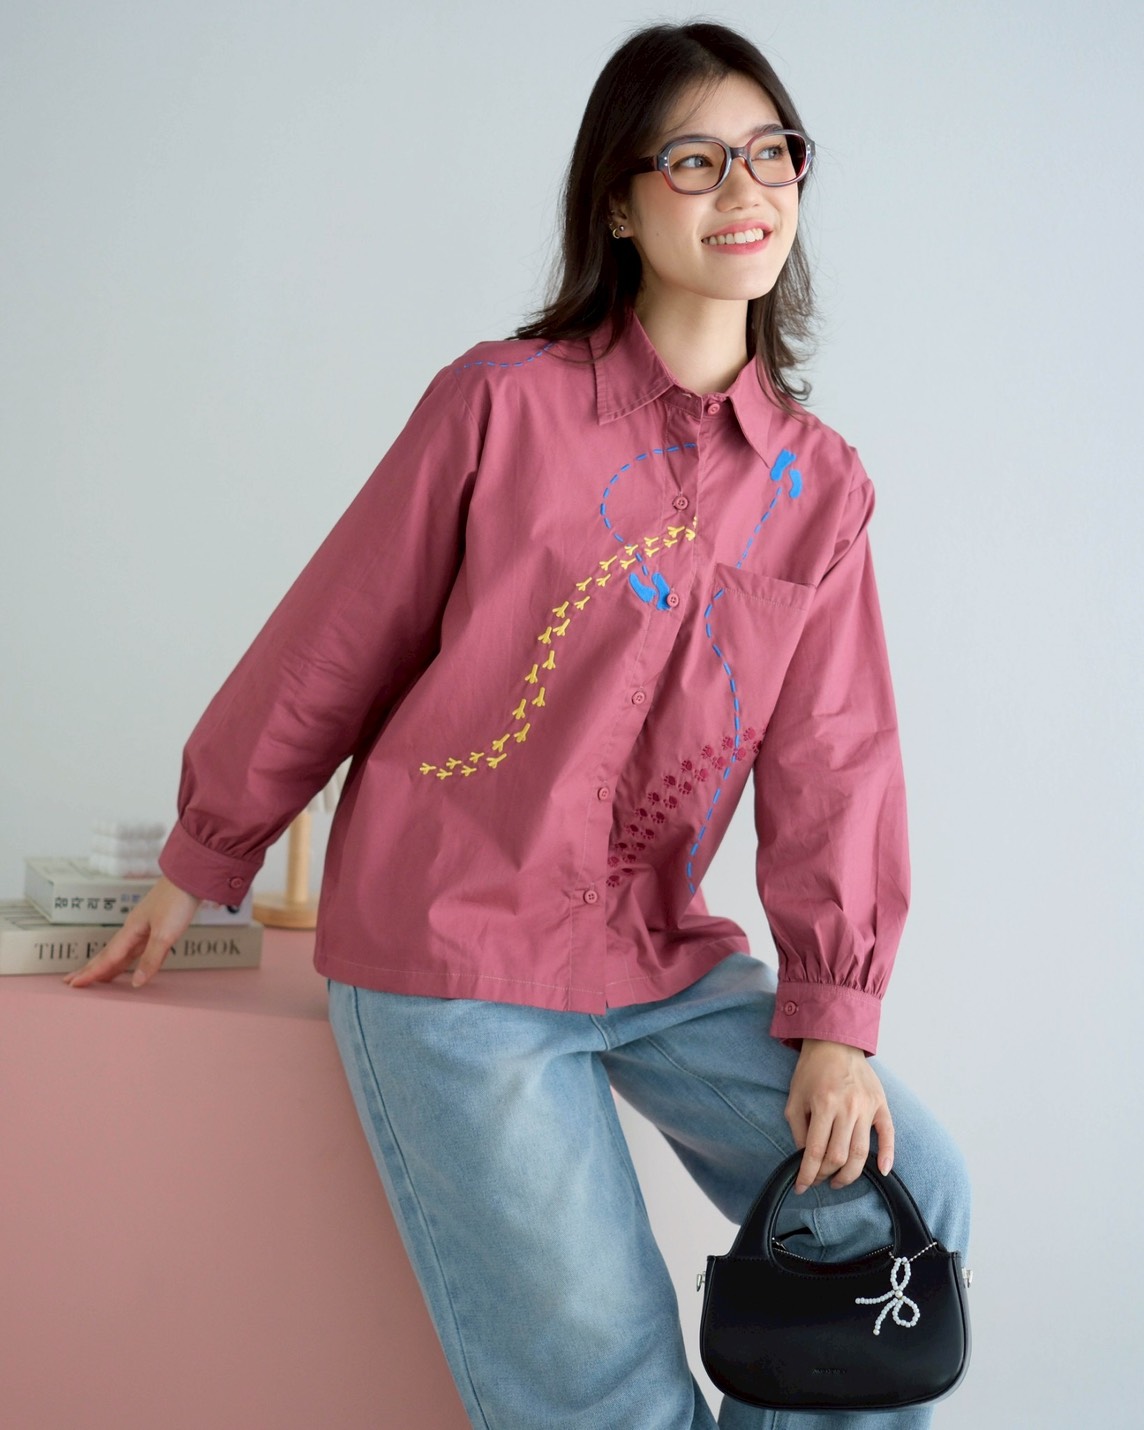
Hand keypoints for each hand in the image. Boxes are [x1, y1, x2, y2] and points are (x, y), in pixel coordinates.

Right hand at [62, 875, 202, 988]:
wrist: (190, 877)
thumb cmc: (177, 901)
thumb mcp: (165, 934)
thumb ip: (151, 959)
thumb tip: (136, 983)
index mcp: (131, 930)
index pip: (108, 957)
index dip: (92, 972)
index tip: (74, 984)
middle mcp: (133, 929)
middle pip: (108, 953)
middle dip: (91, 968)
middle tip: (72, 981)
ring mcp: (144, 927)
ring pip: (122, 951)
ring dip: (108, 965)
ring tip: (96, 977)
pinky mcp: (156, 926)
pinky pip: (137, 948)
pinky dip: (128, 959)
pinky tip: (129, 963)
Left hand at [785, 1038, 893, 1193]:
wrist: (835, 1042)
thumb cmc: (812, 1071)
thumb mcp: (795, 1098)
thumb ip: (798, 1130)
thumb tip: (804, 1158)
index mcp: (823, 1105)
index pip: (815, 1151)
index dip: (807, 1174)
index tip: (801, 1187)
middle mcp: (848, 1108)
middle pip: (839, 1156)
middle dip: (825, 1175)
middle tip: (818, 1181)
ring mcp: (867, 1107)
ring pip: (861, 1152)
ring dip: (849, 1174)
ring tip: (838, 1181)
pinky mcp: (881, 1104)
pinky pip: (888, 1134)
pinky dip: (888, 1155)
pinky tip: (882, 1171)